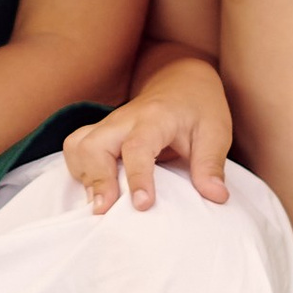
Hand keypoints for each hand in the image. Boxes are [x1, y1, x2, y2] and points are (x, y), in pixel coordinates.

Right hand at [63, 58, 232, 213]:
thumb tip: (216, 197)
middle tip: (105, 210)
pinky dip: (79, 171)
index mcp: (155, 118)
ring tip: (101, 203)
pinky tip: (96, 190)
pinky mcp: (99, 133)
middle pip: (93, 145)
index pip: (138, 146)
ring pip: (77, 146)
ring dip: (84, 176)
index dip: (138, 177)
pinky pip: (75, 149)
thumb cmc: (199, 109)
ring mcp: (107, 125)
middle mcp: (124, 119)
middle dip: (96, 179)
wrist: (180, 81)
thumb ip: (211, 164)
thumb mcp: (215, 132)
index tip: (142, 205)